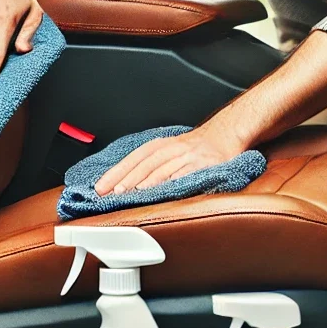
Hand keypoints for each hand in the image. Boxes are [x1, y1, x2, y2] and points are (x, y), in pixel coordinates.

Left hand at [95, 125, 248, 195]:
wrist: (226, 135)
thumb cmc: (196, 148)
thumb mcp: (171, 151)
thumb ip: (151, 166)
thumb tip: (124, 185)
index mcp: (161, 146)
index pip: (133, 158)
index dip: (115, 172)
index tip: (100, 186)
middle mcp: (172, 148)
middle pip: (144, 163)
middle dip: (126, 177)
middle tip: (111, 192)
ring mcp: (189, 156)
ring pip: (163, 167)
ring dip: (146, 180)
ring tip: (131, 193)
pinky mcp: (205, 164)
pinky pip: (187, 172)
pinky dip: (174, 180)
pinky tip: (164, 190)